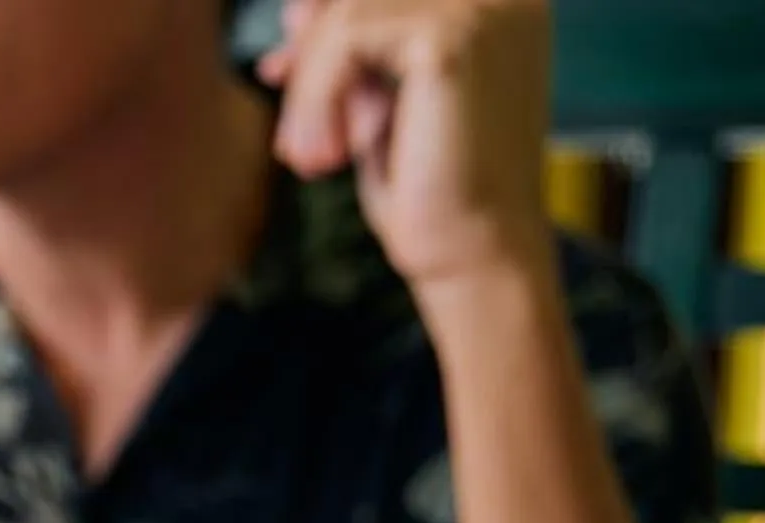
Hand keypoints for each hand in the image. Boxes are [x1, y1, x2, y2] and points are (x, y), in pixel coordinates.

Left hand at [263, 0, 554, 296]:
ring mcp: (484, 4)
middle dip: (310, 54)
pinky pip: (346, 39)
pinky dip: (317, 99)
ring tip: (309, 160)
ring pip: (346, 14)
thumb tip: (296, 7)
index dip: (321, 22)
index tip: (280, 71)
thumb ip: (350, 49)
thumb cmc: (433, 186)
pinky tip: (325, 159)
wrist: (476, 255)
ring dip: (309, 90)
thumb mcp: (379, 100)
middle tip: (293, 133)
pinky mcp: (454, 37)